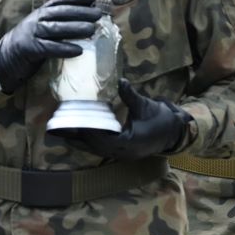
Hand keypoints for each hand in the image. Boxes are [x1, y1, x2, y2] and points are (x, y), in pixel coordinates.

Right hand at [0, 0, 104, 91]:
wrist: (5, 57)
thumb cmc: (30, 42)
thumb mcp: (43, 27)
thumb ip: (59, 22)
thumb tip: (86, 19)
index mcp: (42, 12)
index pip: (61, 1)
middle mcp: (37, 19)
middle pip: (61, 13)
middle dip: (81, 12)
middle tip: (98, 14)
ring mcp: (33, 33)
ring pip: (56, 28)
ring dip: (75, 28)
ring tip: (91, 30)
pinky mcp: (31, 49)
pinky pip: (50, 48)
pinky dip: (64, 49)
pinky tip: (78, 51)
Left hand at [52, 81, 189, 159]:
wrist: (176, 132)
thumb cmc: (163, 120)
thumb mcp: (146, 106)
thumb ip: (130, 95)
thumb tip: (120, 81)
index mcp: (128, 143)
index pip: (101, 139)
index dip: (85, 131)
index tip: (72, 122)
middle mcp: (122, 151)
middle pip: (93, 147)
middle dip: (76, 138)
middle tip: (57, 130)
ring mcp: (122, 153)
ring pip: (96, 149)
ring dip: (80, 141)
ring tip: (62, 133)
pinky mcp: (122, 150)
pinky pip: (102, 148)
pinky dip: (90, 141)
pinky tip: (79, 135)